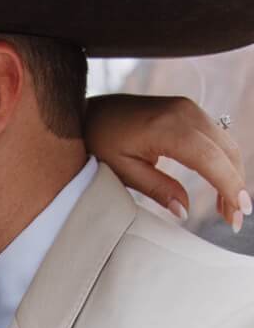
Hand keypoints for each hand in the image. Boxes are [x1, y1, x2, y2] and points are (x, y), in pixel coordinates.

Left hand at [85, 93, 249, 230]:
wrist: (89, 112)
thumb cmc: (98, 141)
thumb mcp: (122, 171)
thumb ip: (156, 189)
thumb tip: (184, 211)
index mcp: (168, 128)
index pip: (211, 160)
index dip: (229, 187)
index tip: (238, 213)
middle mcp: (186, 113)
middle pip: (226, 152)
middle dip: (235, 186)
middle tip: (235, 219)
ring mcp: (190, 109)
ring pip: (226, 144)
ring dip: (232, 175)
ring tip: (228, 208)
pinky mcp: (189, 111)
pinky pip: (217, 138)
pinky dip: (223, 162)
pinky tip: (219, 185)